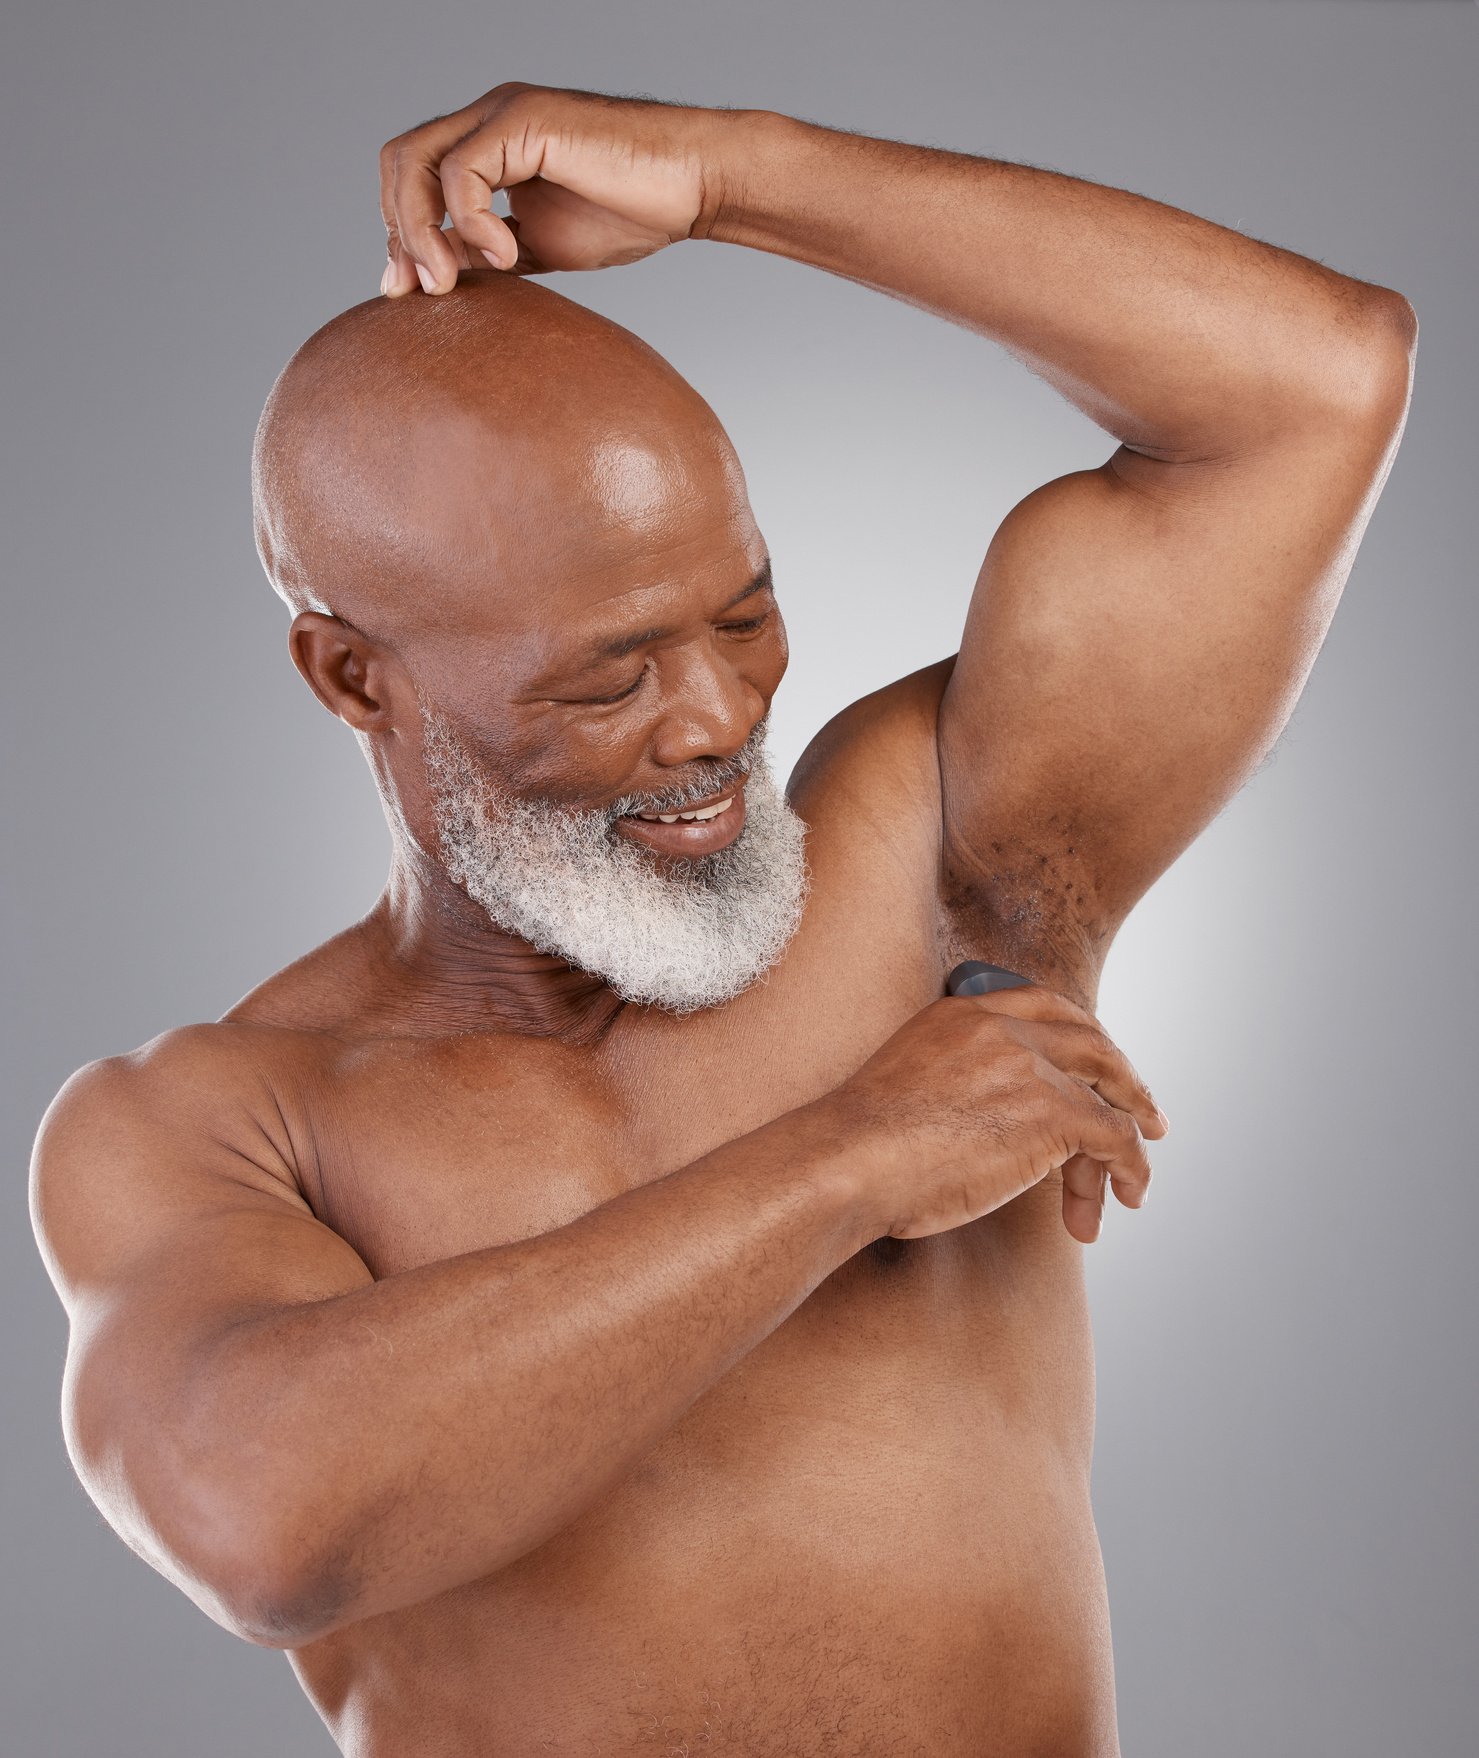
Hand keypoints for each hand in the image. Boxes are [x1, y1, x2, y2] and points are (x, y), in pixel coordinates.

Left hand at [377, 82, 733, 295]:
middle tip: (425, 292)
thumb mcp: (539, 246)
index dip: (401, 235)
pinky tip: (505, 255)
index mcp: (487, 146)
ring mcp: (503, 114)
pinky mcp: (524, 121)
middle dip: (399, 233)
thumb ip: (488, 254)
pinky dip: (470, 221)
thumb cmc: (630, 212)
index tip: (411, 293)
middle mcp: (486, 120)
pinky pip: (463, 170)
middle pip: (399, 163)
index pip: (412, 179)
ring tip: (450, 281)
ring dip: (420, 231)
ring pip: (417, 161)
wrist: (689, 187)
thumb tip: (440, 276)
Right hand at [821, 983, 1168, 1244]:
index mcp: (959, 1013)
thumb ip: (948, 1084)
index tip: (1097, 1066)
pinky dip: (1131, 1170)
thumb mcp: (901, 1090)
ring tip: (1128, 1189)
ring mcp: (1030, 1065)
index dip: (1082, 1036)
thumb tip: (977, 1127)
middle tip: (1146, 1116)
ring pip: (1107, 1096)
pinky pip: (1117, 1138)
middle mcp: (1000, 1028)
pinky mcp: (1053, 1111)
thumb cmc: (855, 1149)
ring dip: (1126, 1144)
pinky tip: (1124, 1199)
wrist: (846, 1162)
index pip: (1043, 1006)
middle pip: (1090, 1042)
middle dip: (1125, 1082)